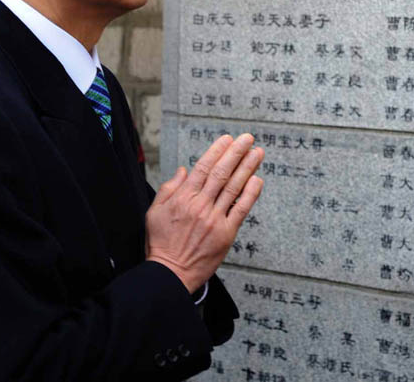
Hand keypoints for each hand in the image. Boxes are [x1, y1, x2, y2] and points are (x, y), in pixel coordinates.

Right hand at [145, 134, 264, 292]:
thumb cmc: (161, 244)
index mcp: (182, 198)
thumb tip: (183, 170)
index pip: (203, 168)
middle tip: (247, 139)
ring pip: (234, 187)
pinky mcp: (226, 233)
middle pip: (221, 173)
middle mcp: (200, 205)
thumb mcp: (155, 212)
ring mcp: (214, 219)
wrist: (170, 273)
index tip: (227, 139)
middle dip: (236, 153)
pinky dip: (250, 194)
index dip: (217, 151)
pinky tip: (258, 180)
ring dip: (247, 168)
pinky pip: (241, 209)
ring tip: (257, 153)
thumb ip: (169, 188)